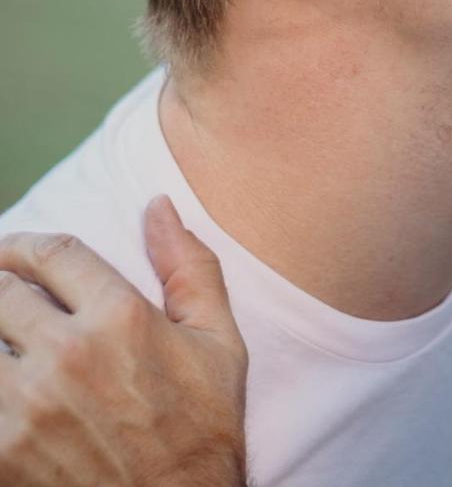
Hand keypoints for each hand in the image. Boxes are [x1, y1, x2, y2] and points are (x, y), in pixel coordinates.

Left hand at [0, 196, 248, 485]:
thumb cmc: (202, 432)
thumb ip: (189, 266)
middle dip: (2, 288)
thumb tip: (160, 206)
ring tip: (7, 341)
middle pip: (0, 292)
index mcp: (120, 317)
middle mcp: (68, 354)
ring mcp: (27, 408)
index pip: (51, 253)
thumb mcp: (219, 343)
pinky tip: (10, 392)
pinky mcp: (2, 455)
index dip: (25, 245)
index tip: (16, 252)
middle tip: (5, 295)